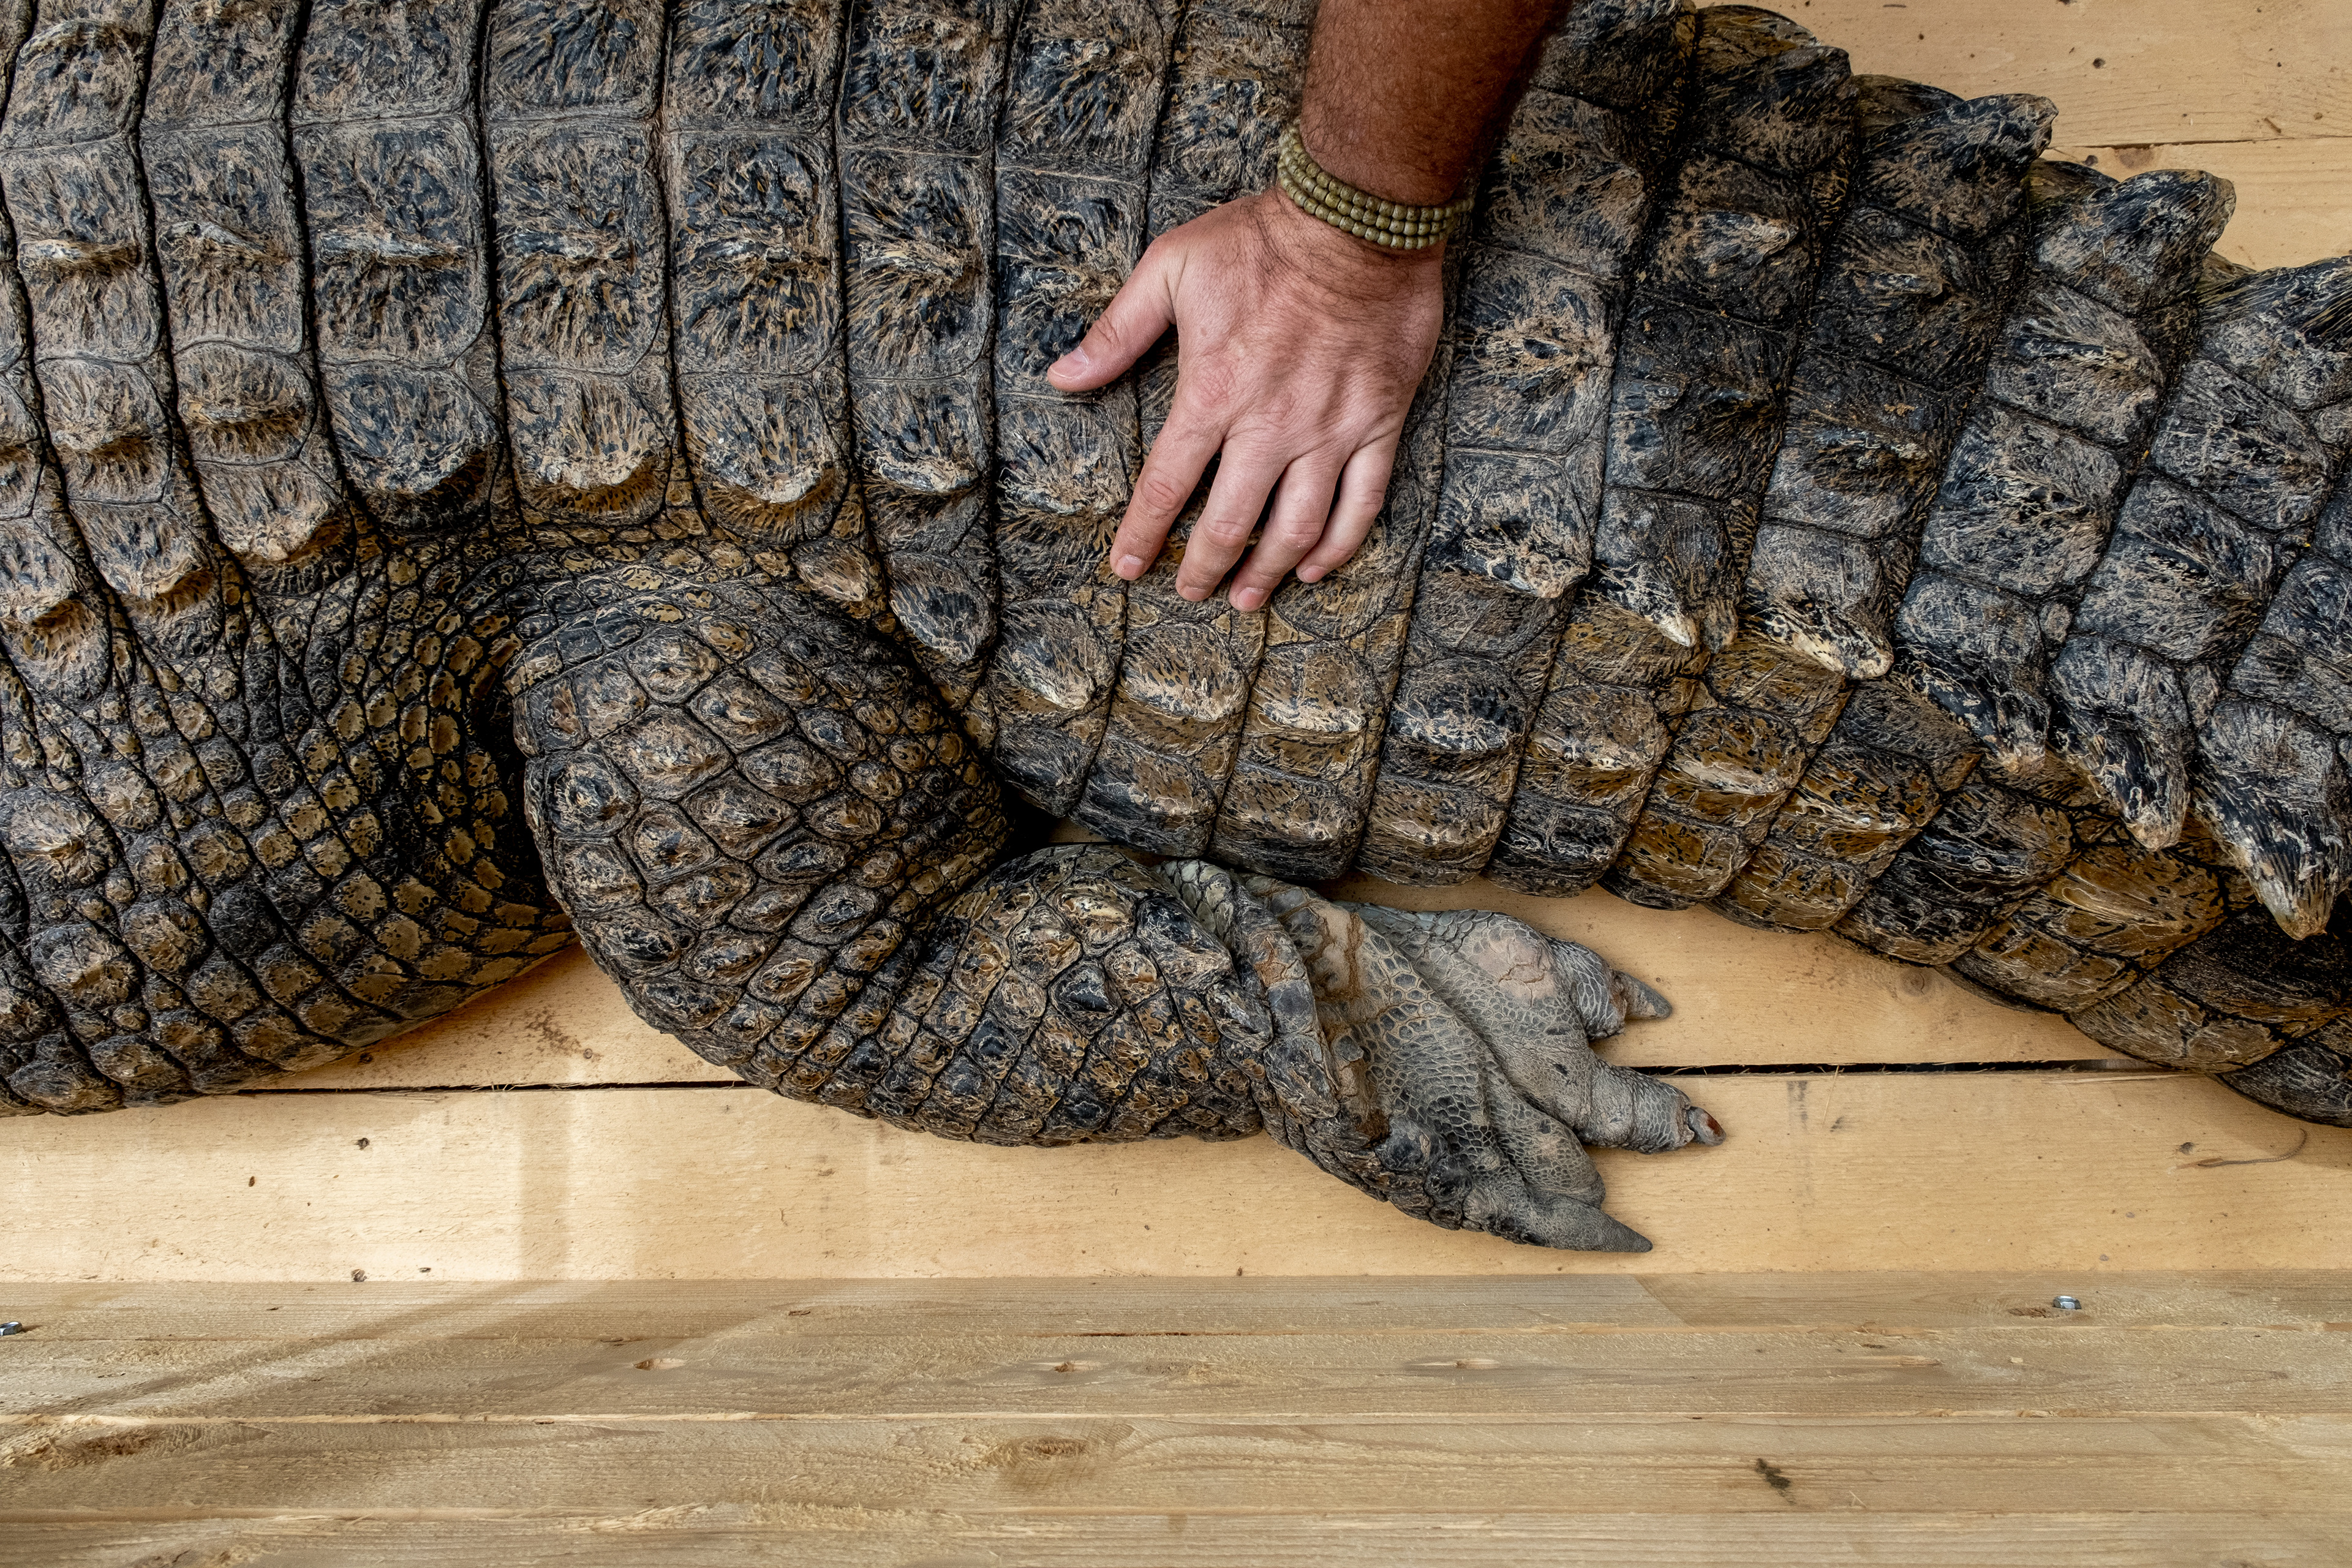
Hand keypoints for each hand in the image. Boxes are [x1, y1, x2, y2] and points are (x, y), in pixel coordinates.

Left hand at [1046, 187, 1444, 609]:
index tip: (1126, 568)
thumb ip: (1117, 331)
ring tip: (1246, 598)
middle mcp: (1271, 425)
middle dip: (1203, 568)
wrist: (1361, 217)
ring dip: (1267, 573)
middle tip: (1189, 593)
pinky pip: (1362, 503)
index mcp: (1214, 392)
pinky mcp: (1378, 423)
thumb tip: (1062, 377)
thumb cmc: (1261, 238)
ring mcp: (1330, 430)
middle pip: (1230, 523)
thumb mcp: (1171, 266)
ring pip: (1296, 528)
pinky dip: (1338, 545)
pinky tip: (1315, 567)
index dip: (1143, 536)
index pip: (1167, 487)